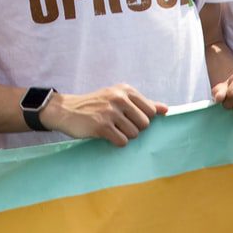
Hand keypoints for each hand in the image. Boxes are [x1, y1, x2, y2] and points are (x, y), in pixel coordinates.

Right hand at [38, 85, 166, 146]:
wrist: (66, 110)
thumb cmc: (95, 105)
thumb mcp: (118, 98)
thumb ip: (142, 103)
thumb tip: (166, 110)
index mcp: (125, 90)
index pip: (151, 111)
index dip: (142, 119)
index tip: (130, 119)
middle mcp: (119, 98)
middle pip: (144, 124)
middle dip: (134, 128)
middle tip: (118, 125)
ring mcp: (110, 112)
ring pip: (134, 134)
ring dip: (124, 136)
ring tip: (111, 128)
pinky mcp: (102, 126)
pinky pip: (122, 142)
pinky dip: (116, 142)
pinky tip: (105, 135)